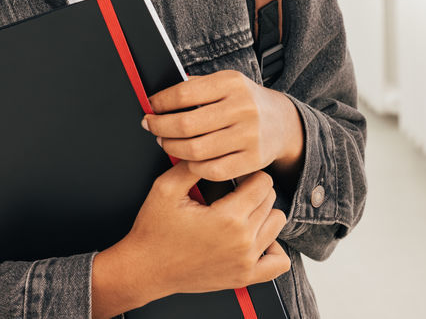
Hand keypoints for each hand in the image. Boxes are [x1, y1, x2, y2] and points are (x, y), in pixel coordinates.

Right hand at [97, 162, 290, 307]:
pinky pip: (279, 263)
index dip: (248, 172)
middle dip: (254, 189)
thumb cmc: (154, 230)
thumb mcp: (166, 188)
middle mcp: (243, 241)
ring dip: (263, 213)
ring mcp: (246, 262)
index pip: (262, 182)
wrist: (146, 269)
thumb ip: (192, 165)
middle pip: (270, 200)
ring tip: (241, 210)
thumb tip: (210, 148)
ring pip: (277, 224)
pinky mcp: (245, 277)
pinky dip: (274, 247)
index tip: (233, 175)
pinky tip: (256, 237)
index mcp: (228, 218)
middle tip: (232, 191)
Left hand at [142, 70, 304, 182]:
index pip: (184, 93)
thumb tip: (157, 98)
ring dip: (172, 148)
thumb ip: (195, 86)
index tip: (150, 107)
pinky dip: (193, 166)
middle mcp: (242, 108)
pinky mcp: (253, 160)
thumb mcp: (225, 83)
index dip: (160, 102)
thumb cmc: (244, 101)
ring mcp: (249, 136)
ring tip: (165, 143)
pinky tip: (188, 159)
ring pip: (196, 150)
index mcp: (231, 83)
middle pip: (186, 124)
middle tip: (151, 127)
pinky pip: (213, 170)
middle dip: (160, 127)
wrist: (282, 123)